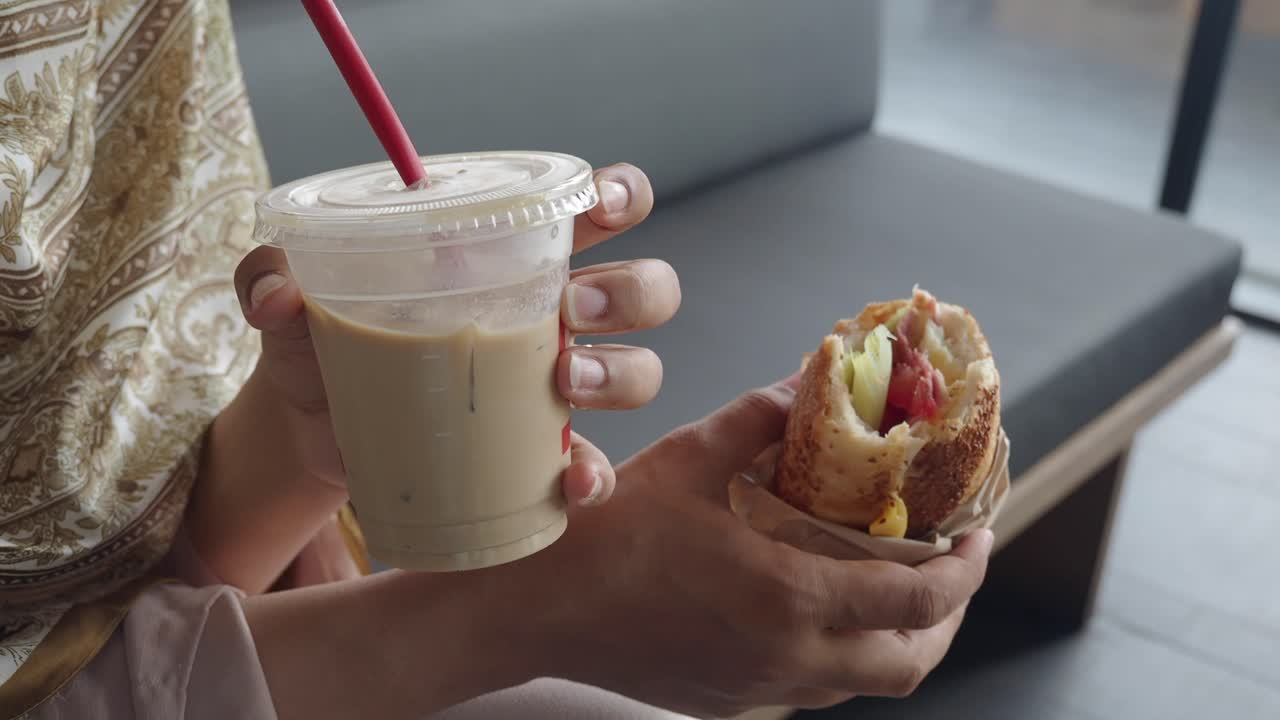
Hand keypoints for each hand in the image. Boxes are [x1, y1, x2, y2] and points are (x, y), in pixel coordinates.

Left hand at [232, 162, 672, 503]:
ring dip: (620, 373)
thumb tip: (274, 291)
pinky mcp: (541, 454)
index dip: (622, 195)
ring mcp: (556, 388)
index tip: (601, 205)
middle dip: (629, 293)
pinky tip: (572, 480)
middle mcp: (554, 316)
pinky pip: (595, 464)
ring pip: (639, 370)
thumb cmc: (324, 341)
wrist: (317, 431)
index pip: (599, 208)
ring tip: (564, 384)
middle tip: (569, 308)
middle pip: (645, 289)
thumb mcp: (297, 302)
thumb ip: (272, 274)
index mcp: (513, 256)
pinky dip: (595, 474)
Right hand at [493, 377, 993, 716]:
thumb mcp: (691, 455)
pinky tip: (816, 606)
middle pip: (910, 662)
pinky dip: (840, 652)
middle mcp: (787, 657)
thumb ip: (763, 418)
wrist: (537, 607)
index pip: (919, 601)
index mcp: (790, 596)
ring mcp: (758, 688)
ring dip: (897, 637)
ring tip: (893, 584)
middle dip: (948, 617)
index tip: (979, 534)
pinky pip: (813, 687)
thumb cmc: (609, 532)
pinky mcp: (729, 700)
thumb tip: (811, 382)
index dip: (967, 570)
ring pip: (864, 682)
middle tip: (950, 565)